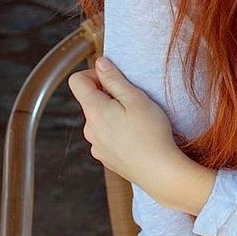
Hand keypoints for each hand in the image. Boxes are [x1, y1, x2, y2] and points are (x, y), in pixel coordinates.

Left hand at [68, 57, 216, 213]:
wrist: (160, 172)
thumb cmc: (151, 133)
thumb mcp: (136, 98)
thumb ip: (114, 79)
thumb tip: (99, 63)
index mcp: (94, 111)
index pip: (77, 81)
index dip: (94, 74)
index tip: (114, 79)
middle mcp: (89, 129)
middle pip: (90, 100)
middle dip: (109, 96)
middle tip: (134, 102)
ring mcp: (96, 146)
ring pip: (99, 119)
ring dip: (114, 114)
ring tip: (138, 121)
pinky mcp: (105, 157)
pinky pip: (106, 136)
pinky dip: (117, 132)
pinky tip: (136, 137)